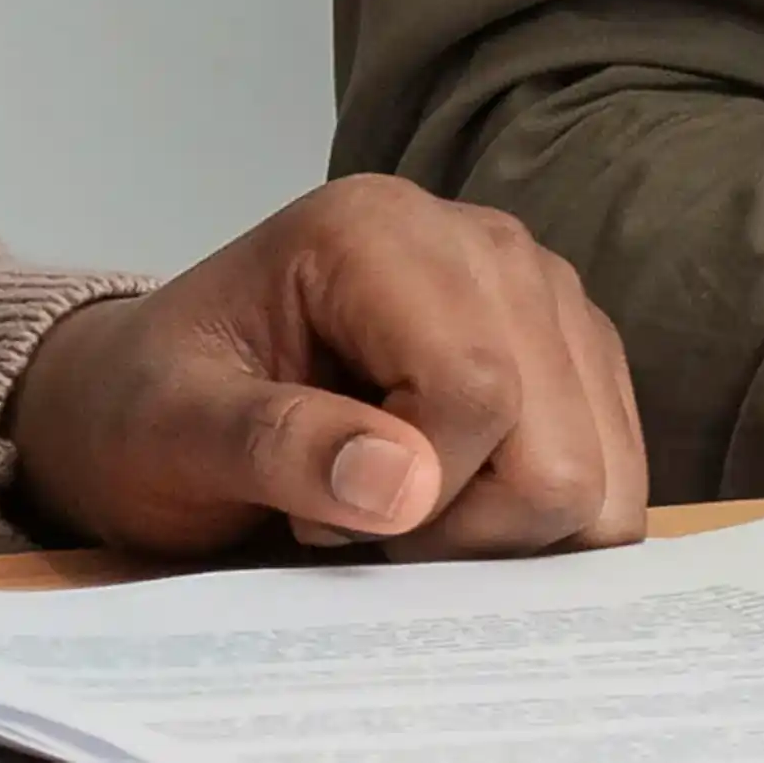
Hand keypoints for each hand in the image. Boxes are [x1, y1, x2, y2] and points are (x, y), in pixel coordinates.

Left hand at [0, 173, 643, 558]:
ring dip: (506, 532)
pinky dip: (537, 525)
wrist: (152, 397)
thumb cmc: (151, 409)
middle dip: (466, 527)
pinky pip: (612, 475)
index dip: (415, 496)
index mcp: (379, 231)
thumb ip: (278, 445)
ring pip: (602, 473)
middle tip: (362, 520)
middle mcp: (484, 242)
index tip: (316, 518)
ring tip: (402, 506)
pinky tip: (448, 501)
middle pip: (559, 444)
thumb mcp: (172, 432)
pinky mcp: (572, 352)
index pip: (476, 389)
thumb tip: (406, 486)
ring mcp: (542, 294)